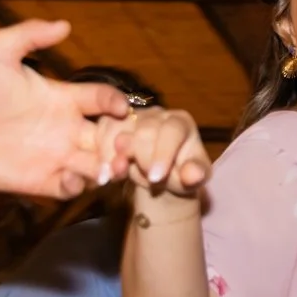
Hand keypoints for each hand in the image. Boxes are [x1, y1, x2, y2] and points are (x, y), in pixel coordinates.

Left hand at [0, 20, 131, 197]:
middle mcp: (65, 128)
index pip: (103, 100)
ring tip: (104, 170)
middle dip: (124, 143)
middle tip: (124, 149)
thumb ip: (29, 35)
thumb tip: (64, 24)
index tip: (119, 109)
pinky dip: (78, 185)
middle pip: (110, 137)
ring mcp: (54, 155)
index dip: (117, 103)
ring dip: (108, 169)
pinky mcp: (40, 180)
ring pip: (97, 165)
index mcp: (62, 98)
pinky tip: (69, 177)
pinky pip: (70, 188)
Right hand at [90, 109, 210, 218]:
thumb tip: (192, 174)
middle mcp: (157, 114)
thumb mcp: (194, 178)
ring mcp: (133, 116)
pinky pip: (102, 133)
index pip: (172, 131)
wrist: (161, 177)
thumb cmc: (181, 174)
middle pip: (144, 131)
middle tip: (149, 182)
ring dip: (117, 157)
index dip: (163, 154)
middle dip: (143, 160)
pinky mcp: (113, 122)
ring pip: (119, 129)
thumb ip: (195, 175)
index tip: (156, 178)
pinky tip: (104, 174)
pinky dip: (101, 155)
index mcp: (181, 122)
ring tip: (120, 178)